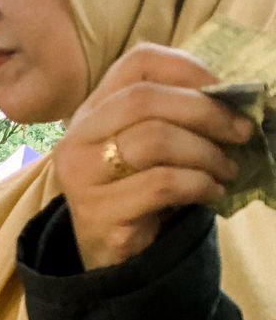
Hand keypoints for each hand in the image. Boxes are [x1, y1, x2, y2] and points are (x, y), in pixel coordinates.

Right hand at [53, 44, 250, 268]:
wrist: (112, 256)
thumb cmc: (139, 193)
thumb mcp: (154, 146)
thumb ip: (178, 116)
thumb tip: (236, 98)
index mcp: (93, 111)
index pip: (137, 63)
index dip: (188, 69)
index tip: (225, 91)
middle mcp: (76, 137)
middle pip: (144, 99)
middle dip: (206, 112)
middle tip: (242, 133)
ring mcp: (81, 175)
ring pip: (154, 140)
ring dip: (206, 153)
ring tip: (227, 170)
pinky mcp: (97, 212)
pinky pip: (161, 184)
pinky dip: (199, 186)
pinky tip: (211, 195)